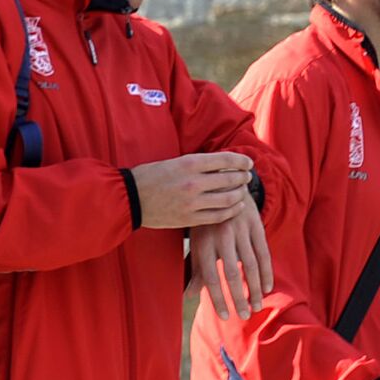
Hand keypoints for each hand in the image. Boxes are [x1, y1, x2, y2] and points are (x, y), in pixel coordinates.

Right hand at [133, 151, 253, 229]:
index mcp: (189, 163)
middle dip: (243, 178)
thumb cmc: (150, 176)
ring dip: (239, 195)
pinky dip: (231, 211)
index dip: (241, 161)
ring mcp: (192, 202)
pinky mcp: (189, 219)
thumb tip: (221, 165)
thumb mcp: (174, 162)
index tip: (249, 163)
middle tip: (247, 177)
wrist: (130, 198)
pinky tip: (236, 207)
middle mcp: (193, 182)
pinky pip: (218, 216)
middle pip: (230, 180)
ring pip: (227, 199)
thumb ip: (197, 164)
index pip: (225, 160)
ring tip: (243, 192)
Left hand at [188, 202, 273, 320]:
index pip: (210, 276)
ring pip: (250, 264)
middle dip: (238, 298)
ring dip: (255, 288)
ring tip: (256, 306)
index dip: (217, 298)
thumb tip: (188, 295)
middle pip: (231, 273)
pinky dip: (266, 272)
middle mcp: (221, 236)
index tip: (223, 315)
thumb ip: (196, 268)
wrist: (223, 183)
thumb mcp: (196, 241)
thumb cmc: (206, 220)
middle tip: (243, 316)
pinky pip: (263, 253)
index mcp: (203, 242)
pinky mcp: (255, 225)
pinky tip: (267, 287)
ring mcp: (240, 230)